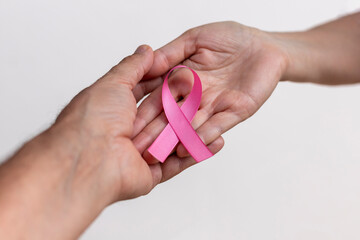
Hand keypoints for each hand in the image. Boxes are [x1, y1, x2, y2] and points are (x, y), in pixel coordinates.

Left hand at [0, 45, 208, 238]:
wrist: (89, 158)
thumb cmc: (94, 118)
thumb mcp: (113, 83)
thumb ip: (132, 66)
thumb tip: (145, 49)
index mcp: (116, 110)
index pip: (146, 95)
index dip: (165, 83)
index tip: (184, 73)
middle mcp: (127, 133)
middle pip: (163, 118)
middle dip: (183, 106)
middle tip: (206, 92)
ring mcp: (140, 154)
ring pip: (174, 140)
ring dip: (194, 129)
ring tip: (216, 115)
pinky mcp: (152, 174)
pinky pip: (178, 163)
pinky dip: (196, 151)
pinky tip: (214, 140)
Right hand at [132, 22, 287, 161]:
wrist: (265, 44)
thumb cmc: (231, 38)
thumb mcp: (195, 39)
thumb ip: (171, 53)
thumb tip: (146, 62)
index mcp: (182, 80)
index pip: (158, 99)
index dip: (143, 113)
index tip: (126, 127)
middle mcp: (195, 98)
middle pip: (171, 118)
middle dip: (154, 134)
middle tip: (137, 150)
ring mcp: (214, 106)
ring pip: (191, 125)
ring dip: (175, 140)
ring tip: (157, 155)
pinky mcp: (235, 111)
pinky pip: (217, 125)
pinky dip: (203, 135)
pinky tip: (188, 147)